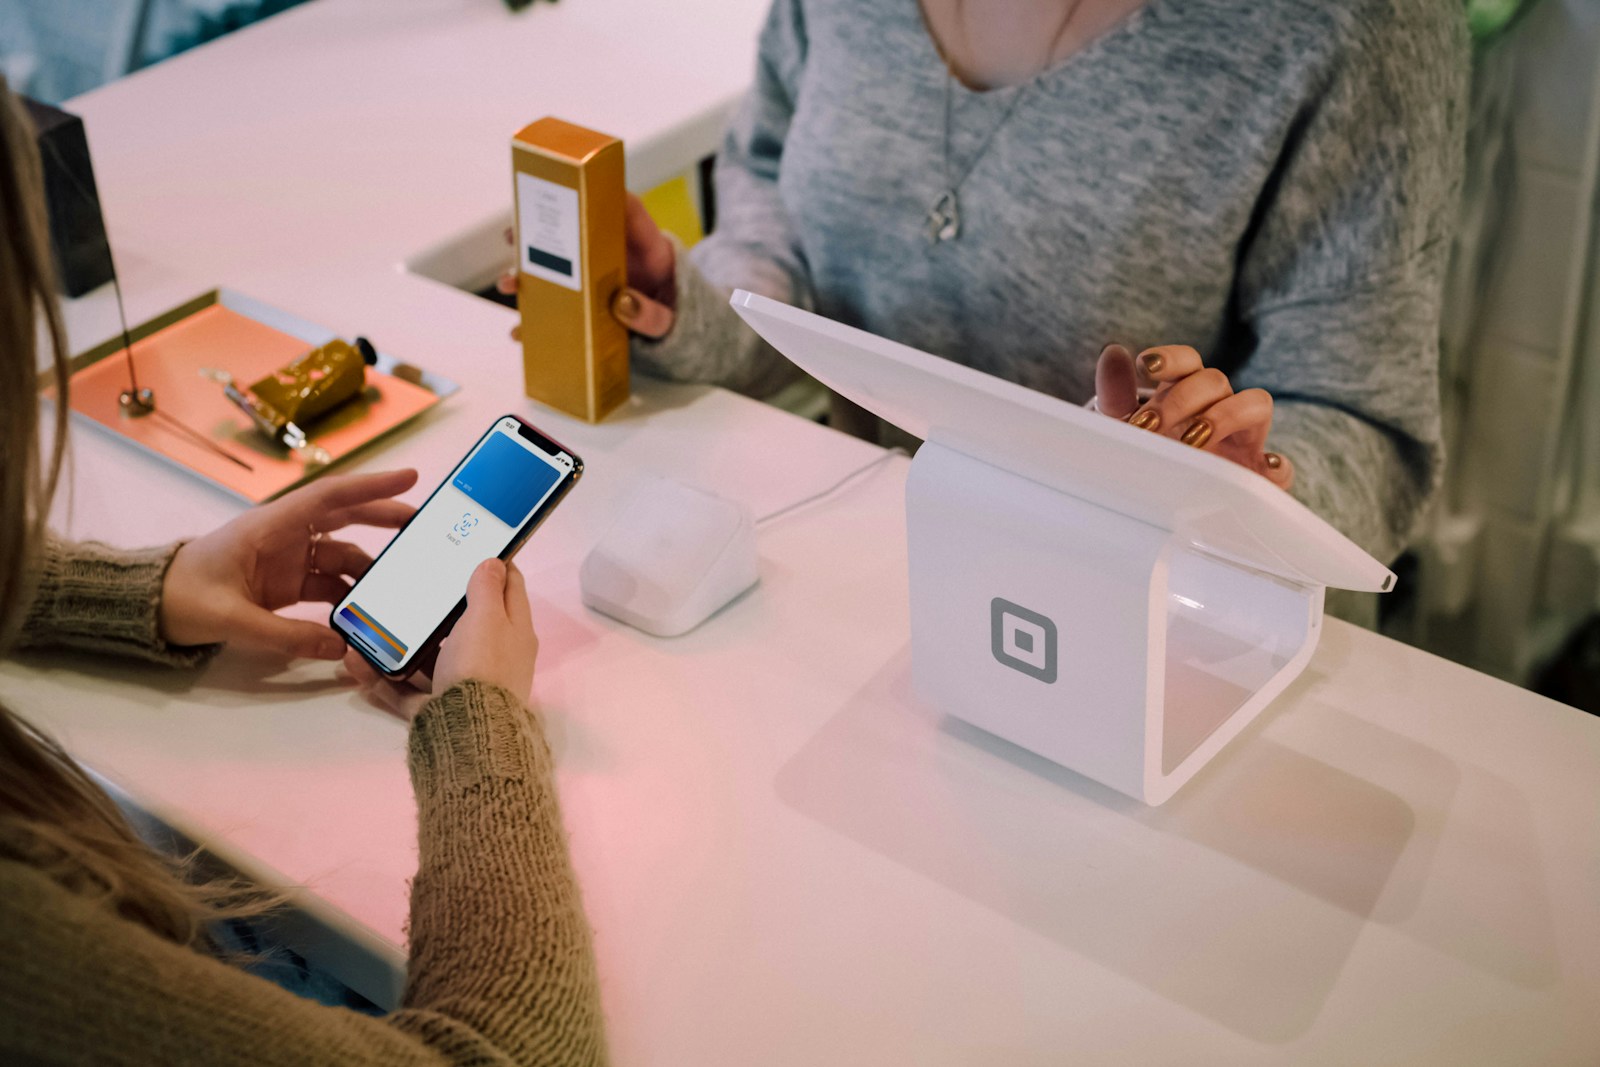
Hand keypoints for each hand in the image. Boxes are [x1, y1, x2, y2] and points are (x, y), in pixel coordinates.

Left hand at [159, 469, 418, 657]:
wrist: (149, 606)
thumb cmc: (181, 597)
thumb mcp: (233, 619)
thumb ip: (287, 637)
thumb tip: (340, 648)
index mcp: (269, 526)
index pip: (330, 498)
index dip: (372, 486)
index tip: (411, 476)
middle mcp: (284, 536)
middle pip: (345, 518)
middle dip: (385, 518)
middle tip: (424, 525)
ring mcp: (287, 559)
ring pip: (342, 554)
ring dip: (370, 567)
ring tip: (400, 583)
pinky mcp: (286, 583)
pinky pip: (329, 583)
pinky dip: (350, 595)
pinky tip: (366, 611)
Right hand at [344, 557, 537, 722]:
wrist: (470, 735)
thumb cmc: (482, 665)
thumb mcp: (487, 618)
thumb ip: (487, 589)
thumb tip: (495, 561)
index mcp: (514, 631)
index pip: (510, 587)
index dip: (494, 563)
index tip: (470, 545)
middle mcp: (493, 656)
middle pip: (466, 622)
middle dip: (438, 604)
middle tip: (410, 580)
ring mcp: (464, 683)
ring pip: (429, 655)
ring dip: (401, 640)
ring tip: (371, 621)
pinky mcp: (437, 707)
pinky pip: (405, 688)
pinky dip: (381, 677)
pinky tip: (355, 662)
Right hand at [498, 193, 676, 339]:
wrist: (685, 344)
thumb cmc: (683, 321)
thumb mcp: (675, 321)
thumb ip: (654, 315)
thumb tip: (620, 304)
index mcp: (649, 251)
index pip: (629, 210)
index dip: (605, 193)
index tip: (575, 184)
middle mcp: (619, 260)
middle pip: (578, 235)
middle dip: (541, 233)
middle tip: (512, 235)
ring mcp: (601, 284)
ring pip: (559, 272)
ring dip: (529, 275)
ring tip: (509, 283)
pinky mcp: (591, 309)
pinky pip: (560, 310)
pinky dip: (539, 321)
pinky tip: (520, 331)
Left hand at [1094, 344, 1293, 490]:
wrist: (1170, 495)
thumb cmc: (1153, 450)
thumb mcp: (1127, 427)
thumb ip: (1117, 394)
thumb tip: (1112, 352)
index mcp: (1186, 391)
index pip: (1187, 361)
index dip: (1170, 358)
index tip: (1145, 367)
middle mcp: (1219, 406)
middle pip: (1214, 381)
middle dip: (1180, 401)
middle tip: (1149, 426)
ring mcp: (1243, 438)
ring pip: (1255, 404)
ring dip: (1226, 416)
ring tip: (1194, 440)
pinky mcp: (1258, 474)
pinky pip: (1282, 468)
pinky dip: (1279, 466)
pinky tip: (1266, 467)